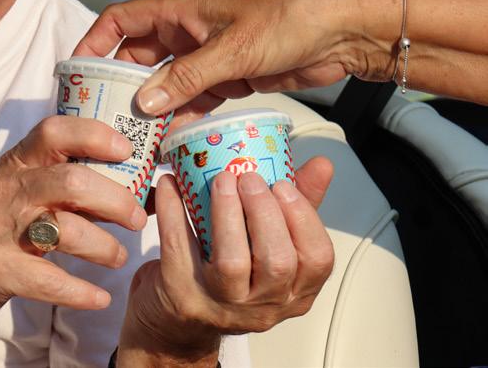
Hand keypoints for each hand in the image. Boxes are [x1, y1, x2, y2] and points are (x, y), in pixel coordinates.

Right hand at [0, 116, 147, 319]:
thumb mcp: (19, 189)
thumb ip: (65, 182)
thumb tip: (133, 183)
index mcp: (17, 164)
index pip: (54, 132)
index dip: (94, 136)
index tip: (127, 151)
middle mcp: (8, 190)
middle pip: (73, 182)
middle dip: (116, 201)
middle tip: (137, 219)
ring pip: (67, 231)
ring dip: (105, 247)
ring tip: (119, 257)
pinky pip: (49, 281)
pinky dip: (81, 292)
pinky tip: (99, 298)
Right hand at [73, 0, 369, 117]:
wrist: (340, 33)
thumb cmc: (285, 23)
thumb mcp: (231, 51)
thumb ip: (185, 78)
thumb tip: (143, 104)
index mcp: (180, 10)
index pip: (121, 20)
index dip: (94, 42)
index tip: (76, 72)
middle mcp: (186, 31)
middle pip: (136, 56)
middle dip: (118, 83)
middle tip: (99, 116)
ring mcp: (205, 57)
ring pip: (163, 82)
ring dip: (149, 106)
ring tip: (129, 137)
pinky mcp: (227, 78)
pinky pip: (192, 100)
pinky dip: (179, 117)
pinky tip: (168, 141)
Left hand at [118, 158, 334, 363]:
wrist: (175, 326)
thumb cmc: (226, 280)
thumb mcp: (268, 250)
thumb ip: (295, 209)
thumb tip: (320, 165)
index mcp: (293, 293)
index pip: (318, 260)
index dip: (303, 218)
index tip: (283, 184)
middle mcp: (262, 305)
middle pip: (277, 262)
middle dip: (265, 213)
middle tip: (249, 178)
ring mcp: (220, 304)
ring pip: (232, 263)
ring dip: (228, 214)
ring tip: (222, 180)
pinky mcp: (180, 294)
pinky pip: (179, 247)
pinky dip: (174, 211)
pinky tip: (172, 185)